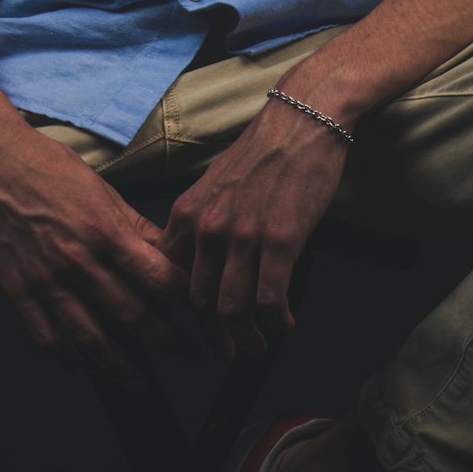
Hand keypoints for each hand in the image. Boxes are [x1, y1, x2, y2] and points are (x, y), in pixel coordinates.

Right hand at [0, 120, 191, 388]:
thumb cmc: (45, 165)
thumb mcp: (102, 189)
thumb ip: (137, 227)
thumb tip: (169, 254)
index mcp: (104, 230)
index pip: (159, 278)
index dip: (186, 299)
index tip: (201, 311)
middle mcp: (76, 259)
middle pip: (132, 315)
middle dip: (166, 341)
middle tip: (188, 355)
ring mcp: (45, 278)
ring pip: (89, 337)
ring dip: (118, 366)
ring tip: (138, 382)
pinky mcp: (16, 288)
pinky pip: (45, 334)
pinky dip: (66, 357)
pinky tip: (82, 368)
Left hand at [158, 98, 348, 354]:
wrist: (302, 120)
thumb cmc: (264, 150)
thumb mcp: (215, 184)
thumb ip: (203, 221)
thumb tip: (202, 259)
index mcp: (187, 215)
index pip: (170, 278)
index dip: (179, 313)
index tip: (192, 329)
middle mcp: (209, 228)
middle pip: (199, 303)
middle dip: (213, 336)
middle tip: (226, 351)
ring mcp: (243, 236)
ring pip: (232, 309)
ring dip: (245, 338)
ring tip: (256, 347)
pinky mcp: (280, 240)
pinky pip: (272, 299)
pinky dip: (278, 321)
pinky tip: (286, 325)